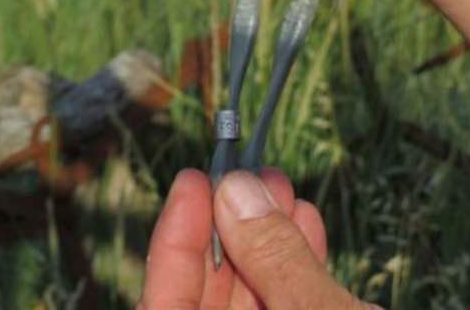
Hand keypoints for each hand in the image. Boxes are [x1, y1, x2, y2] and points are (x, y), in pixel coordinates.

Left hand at [137, 168, 381, 308]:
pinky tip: (306, 225)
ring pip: (252, 302)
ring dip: (267, 243)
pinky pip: (286, 308)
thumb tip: (236, 190)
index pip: (164, 305)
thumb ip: (276, 259)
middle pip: (206, 297)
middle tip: (249, 173)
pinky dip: (295, 271)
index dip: (175, 238)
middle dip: (230, 229)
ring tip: (283, 189)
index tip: (193, 179)